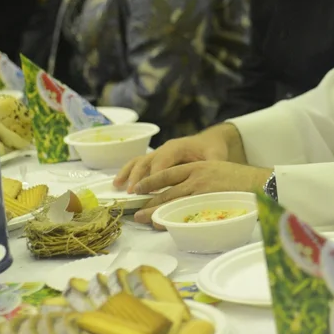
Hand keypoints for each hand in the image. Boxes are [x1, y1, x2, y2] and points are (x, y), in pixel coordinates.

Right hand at [113, 126, 233, 194]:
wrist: (210, 141)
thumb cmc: (213, 149)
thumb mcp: (216, 156)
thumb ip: (212, 166)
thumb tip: (210, 178)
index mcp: (179, 147)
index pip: (163, 161)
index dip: (157, 176)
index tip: (151, 191)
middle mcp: (165, 148)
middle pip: (148, 161)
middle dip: (139, 177)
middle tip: (133, 192)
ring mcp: (158, 153)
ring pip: (139, 161)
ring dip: (128, 174)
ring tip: (117, 187)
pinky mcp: (154, 159)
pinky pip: (137, 163)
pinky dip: (126, 172)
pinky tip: (117, 184)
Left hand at [133, 161, 272, 225]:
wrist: (262, 182)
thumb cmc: (244, 181)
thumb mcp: (219, 172)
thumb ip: (203, 180)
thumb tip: (190, 195)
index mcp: (199, 166)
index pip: (168, 172)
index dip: (151, 180)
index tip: (139, 188)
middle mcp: (196, 174)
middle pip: (165, 187)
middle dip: (148, 199)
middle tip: (135, 209)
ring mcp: (200, 187)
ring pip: (170, 199)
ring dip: (154, 210)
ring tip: (142, 218)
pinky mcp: (206, 200)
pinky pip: (183, 211)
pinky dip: (170, 218)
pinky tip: (162, 224)